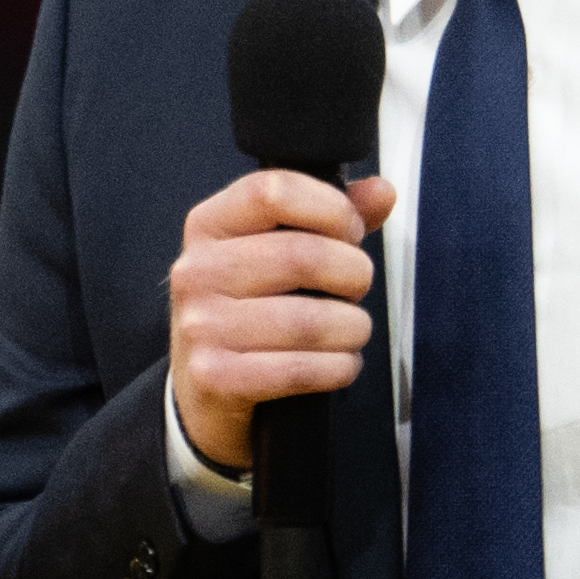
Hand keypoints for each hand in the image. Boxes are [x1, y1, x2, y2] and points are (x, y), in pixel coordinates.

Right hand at [168, 170, 398, 473]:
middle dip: (353, 274)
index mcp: (209, 224)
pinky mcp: (215, 377)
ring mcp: (201, 326)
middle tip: (356, 288)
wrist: (205, 387)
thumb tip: (382, 191)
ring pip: (310, 320)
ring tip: (352, 331)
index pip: (274, 191)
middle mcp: (197, 271)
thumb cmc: (250, 309)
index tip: (350, 232)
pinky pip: (301, 370)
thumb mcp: (275, 251)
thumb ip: (330, 217)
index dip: (331, 209)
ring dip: (352, 328)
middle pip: (303, 256)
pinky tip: (339, 364)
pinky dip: (338, 368)